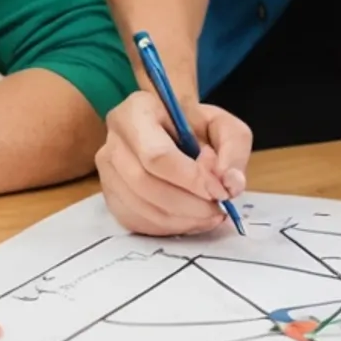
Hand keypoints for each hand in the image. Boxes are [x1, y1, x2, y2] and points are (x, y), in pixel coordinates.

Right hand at [95, 89, 249, 235]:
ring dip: (181, 220)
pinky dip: (167, 228)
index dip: (190, 179)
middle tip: (218, 210)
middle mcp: (113, 140)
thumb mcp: (222, 124)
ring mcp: (107, 171)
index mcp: (137, 111)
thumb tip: (230, 183)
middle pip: (145, 184)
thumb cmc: (193, 125)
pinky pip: (135, 222)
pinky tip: (189, 220)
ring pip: (140, 207)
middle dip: (188, 204)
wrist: (169, 130)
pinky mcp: (110, 196)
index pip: (157, 155)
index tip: (219, 191)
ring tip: (209, 216)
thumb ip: (233, 147)